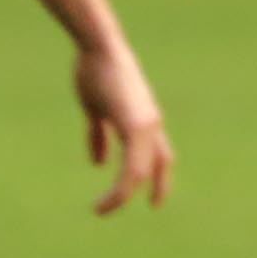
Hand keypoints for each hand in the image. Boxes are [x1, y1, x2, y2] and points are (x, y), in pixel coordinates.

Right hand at [75, 42, 172, 214]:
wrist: (100, 48)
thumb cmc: (97, 72)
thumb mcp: (98, 109)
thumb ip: (101, 135)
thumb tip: (99, 162)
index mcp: (145, 120)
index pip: (160, 155)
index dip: (159, 178)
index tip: (155, 200)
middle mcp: (151, 125)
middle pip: (159, 165)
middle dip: (157, 188)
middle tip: (153, 207)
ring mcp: (145, 126)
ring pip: (140, 172)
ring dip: (122, 194)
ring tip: (102, 209)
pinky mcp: (134, 126)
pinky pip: (131, 167)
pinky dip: (118, 188)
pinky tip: (104, 199)